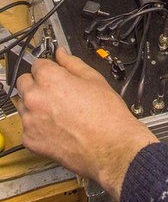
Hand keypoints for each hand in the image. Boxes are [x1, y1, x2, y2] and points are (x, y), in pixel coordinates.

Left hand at [16, 47, 157, 200]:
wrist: (110, 147)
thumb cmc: (106, 115)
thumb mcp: (94, 79)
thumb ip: (72, 63)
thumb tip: (62, 54)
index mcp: (50, 79)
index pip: (37, 64)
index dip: (49, 67)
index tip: (55, 73)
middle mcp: (35, 98)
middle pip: (24, 82)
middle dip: (37, 84)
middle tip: (56, 91)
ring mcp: (30, 120)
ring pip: (24, 105)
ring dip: (36, 105)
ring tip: (60, 111)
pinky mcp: (31, 140)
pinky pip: (28, 127)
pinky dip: (38, 126)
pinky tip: (58, 126)